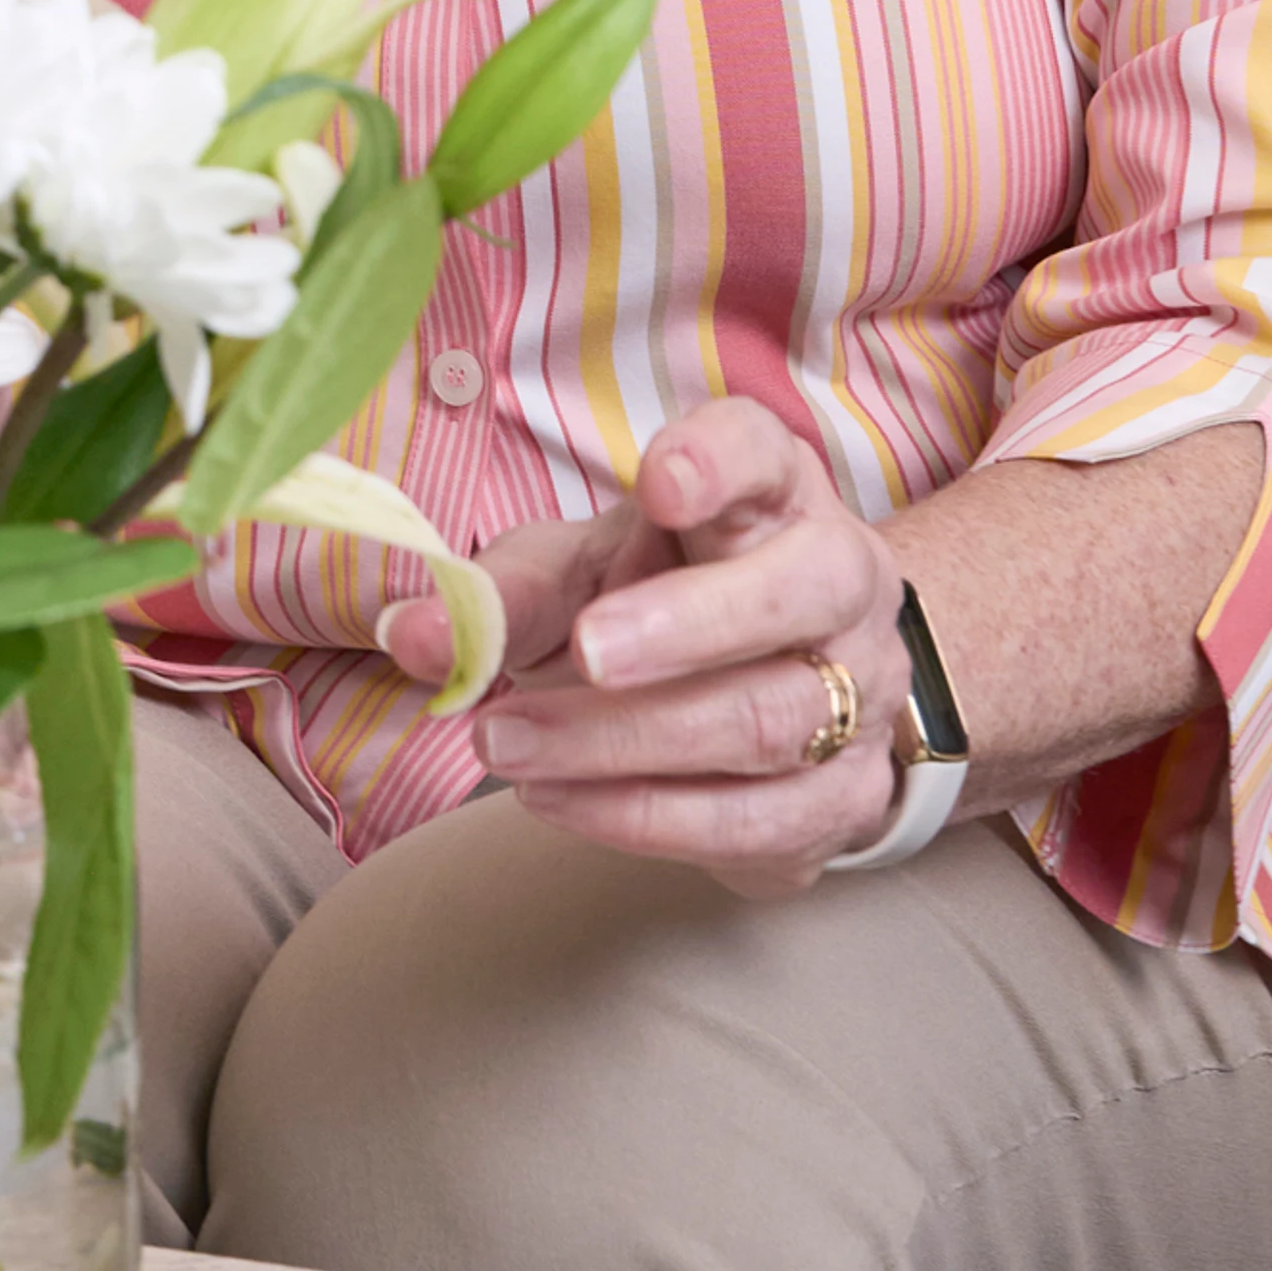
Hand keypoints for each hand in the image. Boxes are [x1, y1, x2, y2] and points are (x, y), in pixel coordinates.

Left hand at [375, 398, 908, 896]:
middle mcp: (841, 580)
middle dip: (686, 625)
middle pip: (799, 590)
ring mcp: (863, 692)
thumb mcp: (573, 575)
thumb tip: (408, 633)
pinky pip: (758, 819)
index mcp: (770, 493)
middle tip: (582, 651)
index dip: (717, 462)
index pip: (763, 451)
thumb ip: (496, 596)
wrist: (762, 693)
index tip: (658, 485)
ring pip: (771, 718)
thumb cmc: (651, 602)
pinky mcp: (848, 797)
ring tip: (509, 744)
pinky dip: (646, 817)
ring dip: (627, 742)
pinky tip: (559, 801)